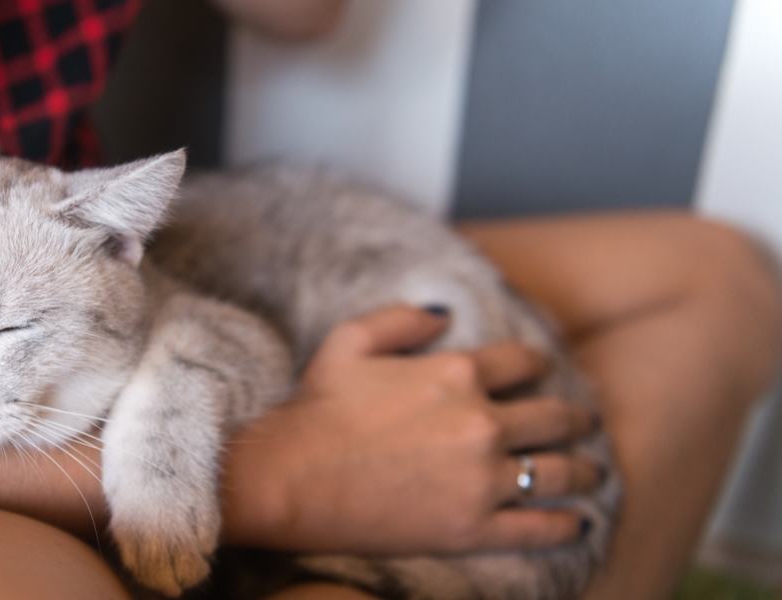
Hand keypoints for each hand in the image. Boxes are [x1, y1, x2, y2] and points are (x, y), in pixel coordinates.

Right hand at [221, 305, 601, 554]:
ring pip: (557, 471)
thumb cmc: (314, 410)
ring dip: (584, 469)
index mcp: (455, 373)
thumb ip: (402, 318)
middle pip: (552, 417)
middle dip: (575, 417)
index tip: (542, 373)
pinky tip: (578, 521)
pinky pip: (538, 526)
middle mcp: (481, 423)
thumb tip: (444, 314)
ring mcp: (481, 479)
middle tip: (584, 421)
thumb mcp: (349, 341)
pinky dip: (565, 524)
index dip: (536, 366)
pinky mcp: (472, 528)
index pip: (521, 363)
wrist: (289, 479)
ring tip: (594, 471)